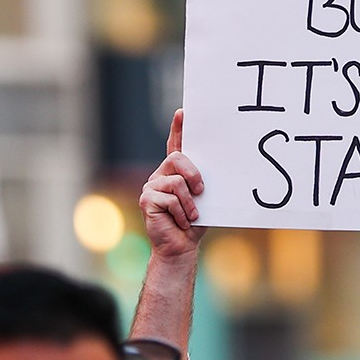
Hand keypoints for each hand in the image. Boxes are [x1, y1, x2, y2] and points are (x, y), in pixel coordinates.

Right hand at [139, 109, 204, 260]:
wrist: (181, 246)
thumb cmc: (195, 222)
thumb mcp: (203, 198)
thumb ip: (201, 182)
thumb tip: (212, 171)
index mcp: (175, 172)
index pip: (176, 146)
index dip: (178, 129)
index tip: (183, 113)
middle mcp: (161, 175)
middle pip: (178, 159)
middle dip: (194, 174)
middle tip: (201, 191)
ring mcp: (151, 186)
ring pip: (177, 182)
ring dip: (190, 202)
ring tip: (192, 215)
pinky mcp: (146, 199)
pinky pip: (170, 199)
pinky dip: (182, 213)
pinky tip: (181, 222)